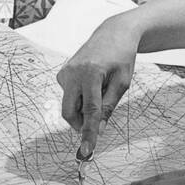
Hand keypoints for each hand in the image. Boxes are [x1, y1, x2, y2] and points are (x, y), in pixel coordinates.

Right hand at [57, 15, 139, 156]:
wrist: (113, 33)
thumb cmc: (122, 57)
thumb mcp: (122, 83)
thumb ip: (108, 107)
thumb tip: (97, 129)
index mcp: (91, 73)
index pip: (89, 110)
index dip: (88, 133)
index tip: (87, 151)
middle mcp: (73, 72)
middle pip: (69, 111)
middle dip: (80, 124)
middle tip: (95, 126)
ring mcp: (65, 72)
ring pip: (69, 105)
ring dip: (83, 108)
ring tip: (101, 89)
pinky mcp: (62, 73)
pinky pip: (69, 96)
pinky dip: (80, 98)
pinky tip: (93, 84)